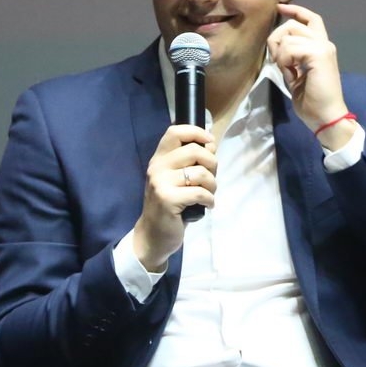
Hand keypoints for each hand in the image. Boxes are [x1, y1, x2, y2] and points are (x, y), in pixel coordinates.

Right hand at [131, 124, 216, 270]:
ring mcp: (160, 183)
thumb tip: (211, 144)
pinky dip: (210, 200)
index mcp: (159, 158)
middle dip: (212, 164)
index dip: (197, 132)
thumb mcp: (176, 179)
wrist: (153, 235)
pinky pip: (200, 193)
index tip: (210, 143)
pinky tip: (207, 206)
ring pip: (200, 173)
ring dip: (212, 185)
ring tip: (209, 194)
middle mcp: (157, 167)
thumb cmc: (170, 205)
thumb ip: (190, 162)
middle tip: (211, 179)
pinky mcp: (167, 200)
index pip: (175, 131)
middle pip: (194, 150)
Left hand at [269, 3, 354, 148]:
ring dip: (280, 54)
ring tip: (286, 71)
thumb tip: (278, 46)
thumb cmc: (313, 102)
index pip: (310, 19)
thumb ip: (291, 58)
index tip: (280, 8)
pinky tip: (290, 74)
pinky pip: (290, 48)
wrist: (327, 117)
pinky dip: (284, 60)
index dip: (295, 10)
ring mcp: (323, 47)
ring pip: (289, 35)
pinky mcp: (320, 54)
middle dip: (277, 40)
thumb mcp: (297, 75)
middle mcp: (325, 43)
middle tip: (278, 62)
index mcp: (322, 47)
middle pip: (292, 25)